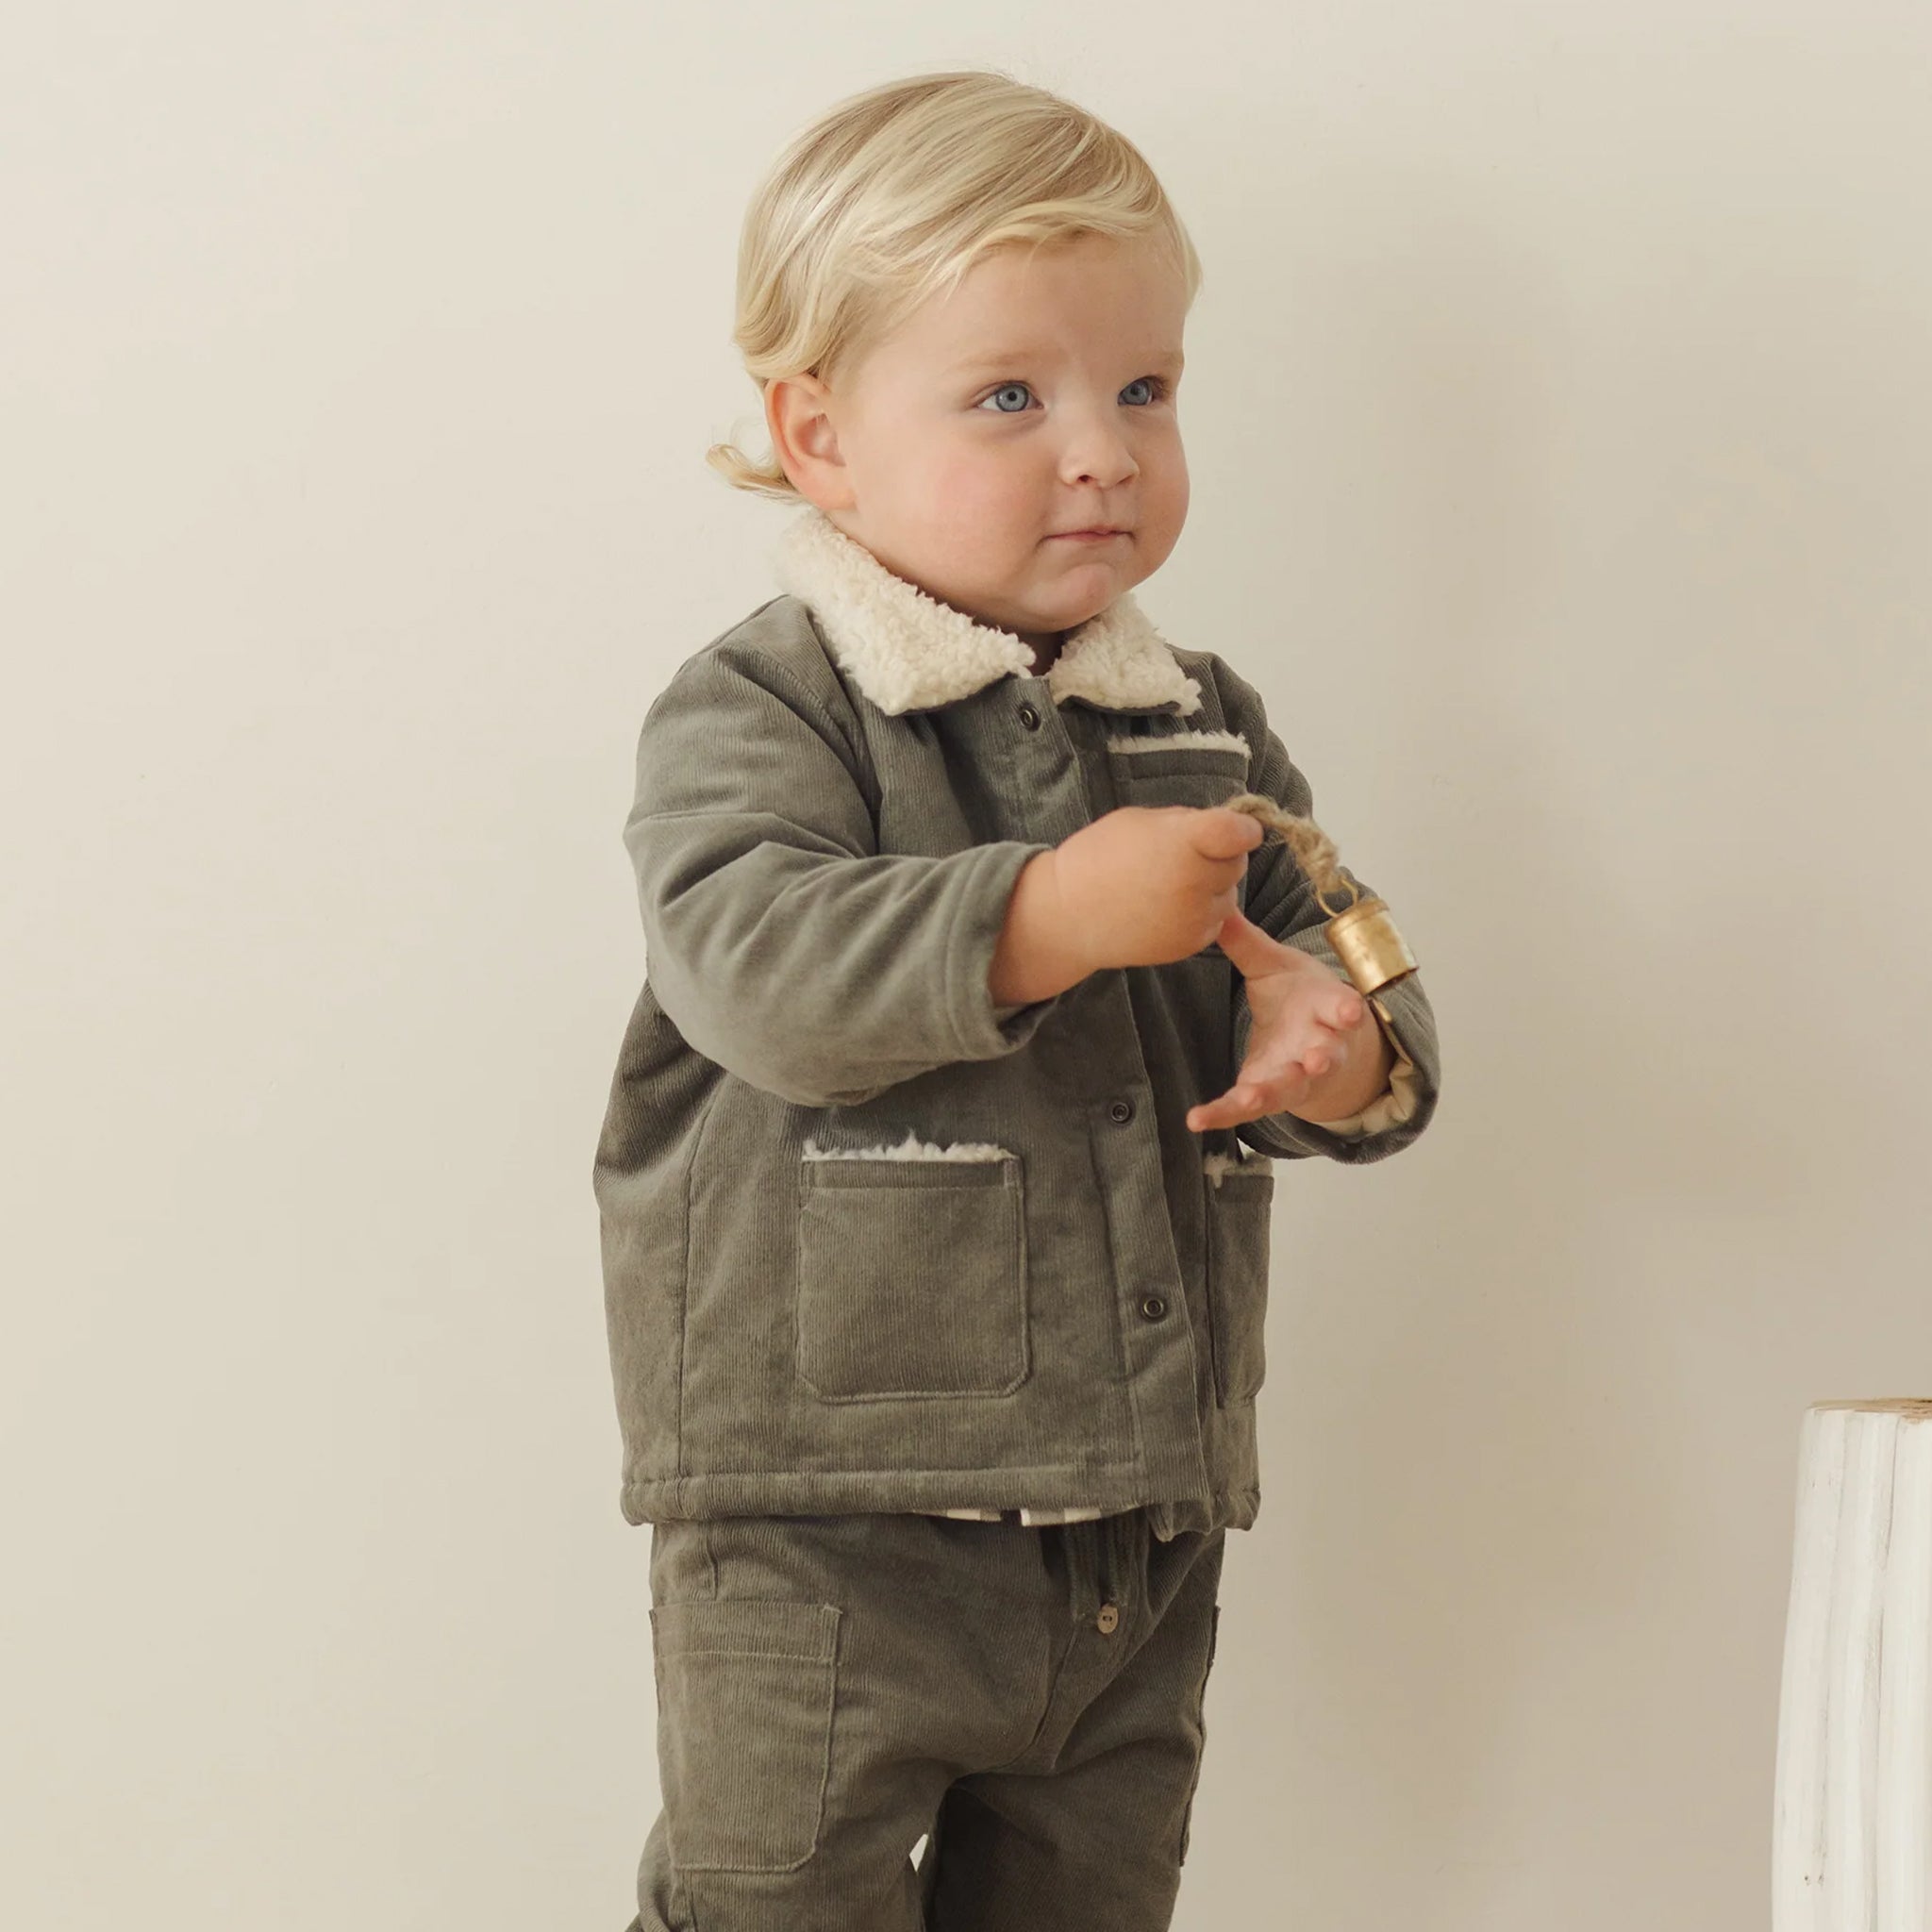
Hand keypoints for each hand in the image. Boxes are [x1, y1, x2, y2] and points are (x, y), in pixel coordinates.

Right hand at [1050, 806, 1265, 974]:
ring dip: (1211, 886)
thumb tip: (1221, 828)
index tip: (1239, 828)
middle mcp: (1195, 883)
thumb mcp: (1140, 821)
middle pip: (1237, 863)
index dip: (1244, 827)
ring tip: (1169, 885)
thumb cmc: (1098, 857)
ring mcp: (1194, 918)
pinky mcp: (1190, 944)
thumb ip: (1185, 823)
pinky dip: (1200, 913)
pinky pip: (1214, 921)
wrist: (1068, 915)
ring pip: (1229, 894)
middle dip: (1220, 855)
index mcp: (1184, 843)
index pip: (1240, 833)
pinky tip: (1167, 907)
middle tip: (1184, 856)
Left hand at [1185, 909, 1390, 1132]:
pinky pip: (1248, 1107)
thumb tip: (1217, 904)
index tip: (1350, 1010)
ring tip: (1253, 1097)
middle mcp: (1320, 1045)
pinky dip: (1223, 1114)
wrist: (1315, 1043)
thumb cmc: (1299, 998)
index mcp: (1326, 1007)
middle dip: (1322, 1057)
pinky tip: (1196, 1119)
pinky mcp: (1272, 1094)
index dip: (1345, 1008)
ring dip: (1276, 1091)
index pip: (1340, 1006)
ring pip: (1293, 1087)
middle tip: (1317, 1059)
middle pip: (1326, 1054)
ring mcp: (1299, 1075)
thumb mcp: (1275, 966)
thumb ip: (1247, 942)